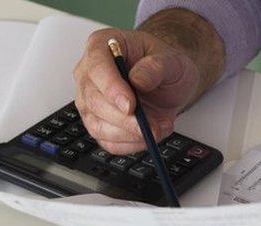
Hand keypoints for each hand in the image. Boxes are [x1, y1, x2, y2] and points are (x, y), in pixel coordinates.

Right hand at [73, 9, 224, 154]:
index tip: (130, 105)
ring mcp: (89, 102)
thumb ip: (156, 67)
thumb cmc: (164, 65)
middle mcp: (88, 74)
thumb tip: (138, 80)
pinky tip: (148, 136)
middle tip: (148, 126)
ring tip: (158, 128)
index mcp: (101, 46)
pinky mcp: (98, 124)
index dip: (111, 88)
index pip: (97, 67)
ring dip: (129, 134)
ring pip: (97, 125)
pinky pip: (107, 142)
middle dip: (123, 119)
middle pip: (93, 100)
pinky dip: (130, 144)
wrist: (167, 84)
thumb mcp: (172, 60)